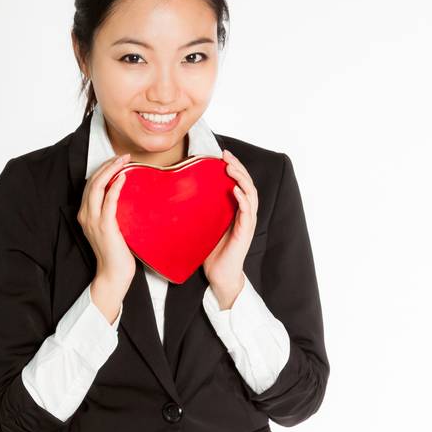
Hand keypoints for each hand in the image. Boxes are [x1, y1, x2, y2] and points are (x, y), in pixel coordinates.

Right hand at [77, 153, 136, 313]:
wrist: (113, 273)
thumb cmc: (115, 252)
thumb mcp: (111, 228)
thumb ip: (111, 212)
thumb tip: (124, 196)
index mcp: (85, 215)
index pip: (90, 185)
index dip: (102, 169)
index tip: (117, 161)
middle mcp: (85, 216)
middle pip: (91, 181)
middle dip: (107, 165)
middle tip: (123, 156)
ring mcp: (93, 221)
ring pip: (96, 187)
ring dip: (111, 171)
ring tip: (123, 161)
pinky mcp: (105, 226)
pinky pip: (108, 201)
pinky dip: (115, 186)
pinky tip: (123, 178)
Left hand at [202, 148, 259, 307]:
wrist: (220, 275)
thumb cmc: (212, 253)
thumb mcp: (205, 226)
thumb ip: (201, 212)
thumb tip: (180, 197)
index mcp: (236, 210)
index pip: (239, 182)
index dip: (233, 167)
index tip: (221, 155)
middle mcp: (244, 213)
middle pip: (247, 183)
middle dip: (238, 167)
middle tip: (226, 155)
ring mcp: (246, 222)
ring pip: (250, 194)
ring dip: (241, 179)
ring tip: (231, 168)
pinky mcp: (245, 232)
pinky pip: (247, 212)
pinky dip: (243, 199)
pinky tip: (235, 190)